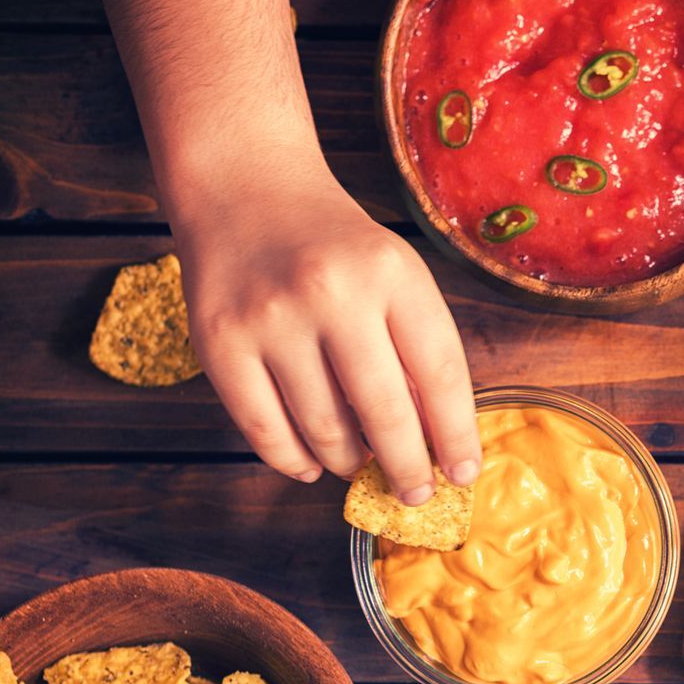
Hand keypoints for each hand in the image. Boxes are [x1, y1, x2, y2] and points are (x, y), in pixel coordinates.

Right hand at [174, 171, 480, 500]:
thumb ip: (417, 347)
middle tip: (415, 492)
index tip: (463, 474)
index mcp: (391, 273)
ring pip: (324, 430)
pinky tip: (311, 464)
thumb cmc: (335, 248)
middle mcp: (331, 292)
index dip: (456, 437)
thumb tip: (436, 444)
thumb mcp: (394, 275)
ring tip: (359, 462)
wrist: (244, 191)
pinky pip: (265, 430)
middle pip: (384, 414)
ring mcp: (270, 318)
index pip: (440, 375)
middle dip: (407, 468)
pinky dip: (293, 460)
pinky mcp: (220, 342)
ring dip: (349, 461)